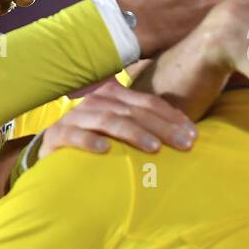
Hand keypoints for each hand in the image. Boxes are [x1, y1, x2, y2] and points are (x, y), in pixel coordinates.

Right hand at [39, 79, 197, 157]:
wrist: (54, 152)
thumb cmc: (96, 141)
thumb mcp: (122, 128)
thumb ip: (146, 124)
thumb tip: (186, 132)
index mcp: (114, 96)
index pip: (148, 103)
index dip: (171, 116)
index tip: (193, 134)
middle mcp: (95, 102)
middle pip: (134, 112)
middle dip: (162, 128)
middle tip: (185, 144)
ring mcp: (75, 117)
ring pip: (109, 121)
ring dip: (133, 133)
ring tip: (154, 148)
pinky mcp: (57, 135)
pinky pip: (75, 136)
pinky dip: (90, 142)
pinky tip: (106, 150)